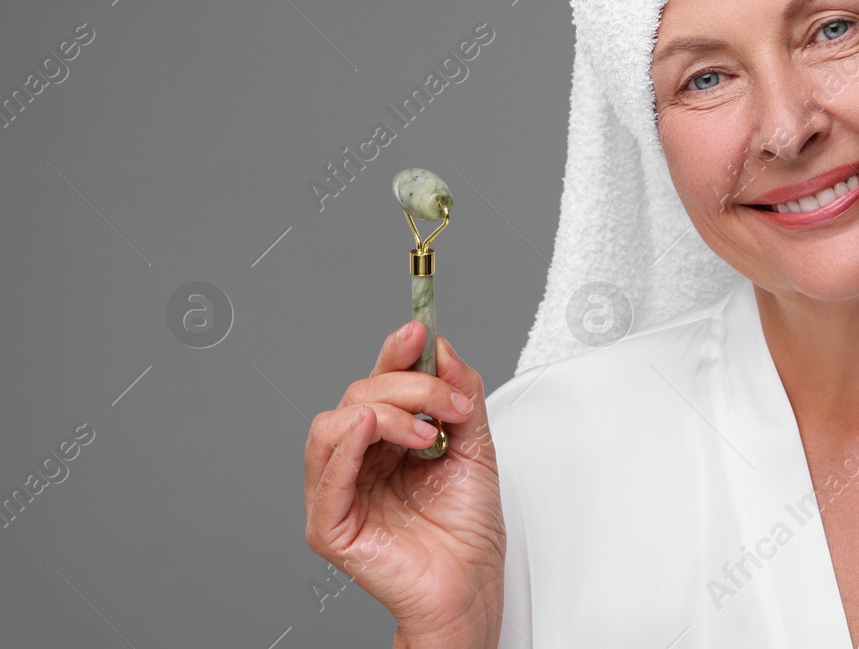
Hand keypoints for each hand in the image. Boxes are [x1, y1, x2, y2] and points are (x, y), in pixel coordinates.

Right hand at [304, 322, 505, 645]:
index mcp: (388, 439)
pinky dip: (344, 447)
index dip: (395, 354)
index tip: (419, 330)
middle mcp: (359, 460)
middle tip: (449, 402)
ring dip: (383, 414)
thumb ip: (461, 396)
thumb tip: (442, 349)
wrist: (471, 585)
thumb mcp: (476, 446)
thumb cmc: (467, 529)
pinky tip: (368, 428)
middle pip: (358, 397)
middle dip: (407, 387)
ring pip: (334, 426)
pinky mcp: (331, 525)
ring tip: (424, 433)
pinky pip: (325, 477)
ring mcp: (340, 491)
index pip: (379, 384)